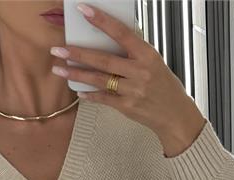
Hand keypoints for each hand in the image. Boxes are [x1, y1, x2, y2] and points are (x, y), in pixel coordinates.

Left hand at [50, 2, 206, 154]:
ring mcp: (133, 91)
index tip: (83, 11)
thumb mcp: (153, 62)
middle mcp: (140, 72)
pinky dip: (90, 94)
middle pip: (103, 60)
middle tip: (58, 49)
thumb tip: (108, 40)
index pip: (121, 33)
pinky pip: (104, 99)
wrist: (175, 115)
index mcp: (147, 54)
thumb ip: (133, 52)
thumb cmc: (163, 85)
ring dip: (77, 74)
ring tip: (59, 68)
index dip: (101, 21)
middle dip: (78, 54)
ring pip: (99, 80)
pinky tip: (78, 91)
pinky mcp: (128, 107)